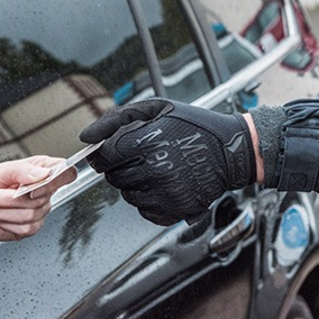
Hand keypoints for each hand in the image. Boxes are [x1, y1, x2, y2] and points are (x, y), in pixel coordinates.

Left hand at [0, 156, 75, 254]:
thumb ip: (21, 170)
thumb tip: (43, 173)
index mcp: (39, 170)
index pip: (65, 172)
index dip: (55, 180)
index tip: (33, 186)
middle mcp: (41, 190)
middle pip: (42, 197)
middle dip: (8, 198)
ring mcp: (37, 210)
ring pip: (30, 214)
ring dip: (0, 211)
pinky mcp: (28, 228)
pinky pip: (24, 229)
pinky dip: (3, 223)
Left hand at [80, 98, 256, 225]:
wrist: (233, 152)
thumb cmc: (196, 126)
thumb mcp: (159, 108)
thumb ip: (117, 118)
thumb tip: (85, 137)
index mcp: (150, 142)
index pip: (106, 156)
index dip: (107, 153)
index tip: (116, 150)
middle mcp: (157, 170)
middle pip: (114, 177)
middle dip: (122, 165)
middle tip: (144, 156)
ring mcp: (166, 193)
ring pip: (127, 194)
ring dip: (135, 182)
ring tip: (158, 168)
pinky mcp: (175, 210)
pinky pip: (144, 210)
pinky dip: (149, 199)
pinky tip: (165, 183)